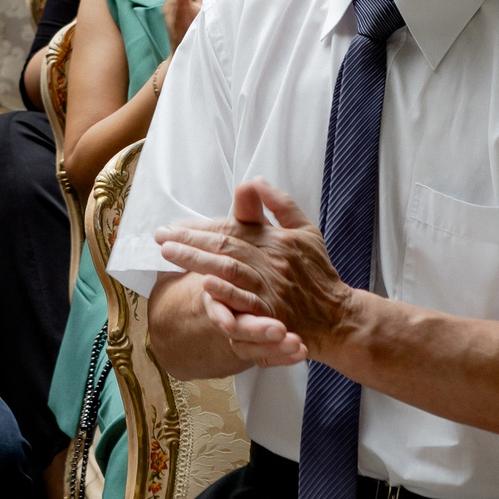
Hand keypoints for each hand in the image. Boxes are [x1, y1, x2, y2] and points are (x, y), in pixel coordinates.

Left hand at [155, 178, 356, 366]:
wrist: (337, 317)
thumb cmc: (318, 273)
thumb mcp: (306, 231)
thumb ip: (280, 205)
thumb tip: (254, 180)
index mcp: (275, 239)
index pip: (231, 227)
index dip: (200, 226)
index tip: (173, 226)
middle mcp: (271, 260)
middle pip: (224, 245)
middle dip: (188, 240)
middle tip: (160, 236)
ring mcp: (270, 287)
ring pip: (229, 269)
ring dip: (197, 260)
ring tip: (168, 253)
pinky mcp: (271, 314)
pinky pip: (244, 302)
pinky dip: (225, 292)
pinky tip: (203, 285)